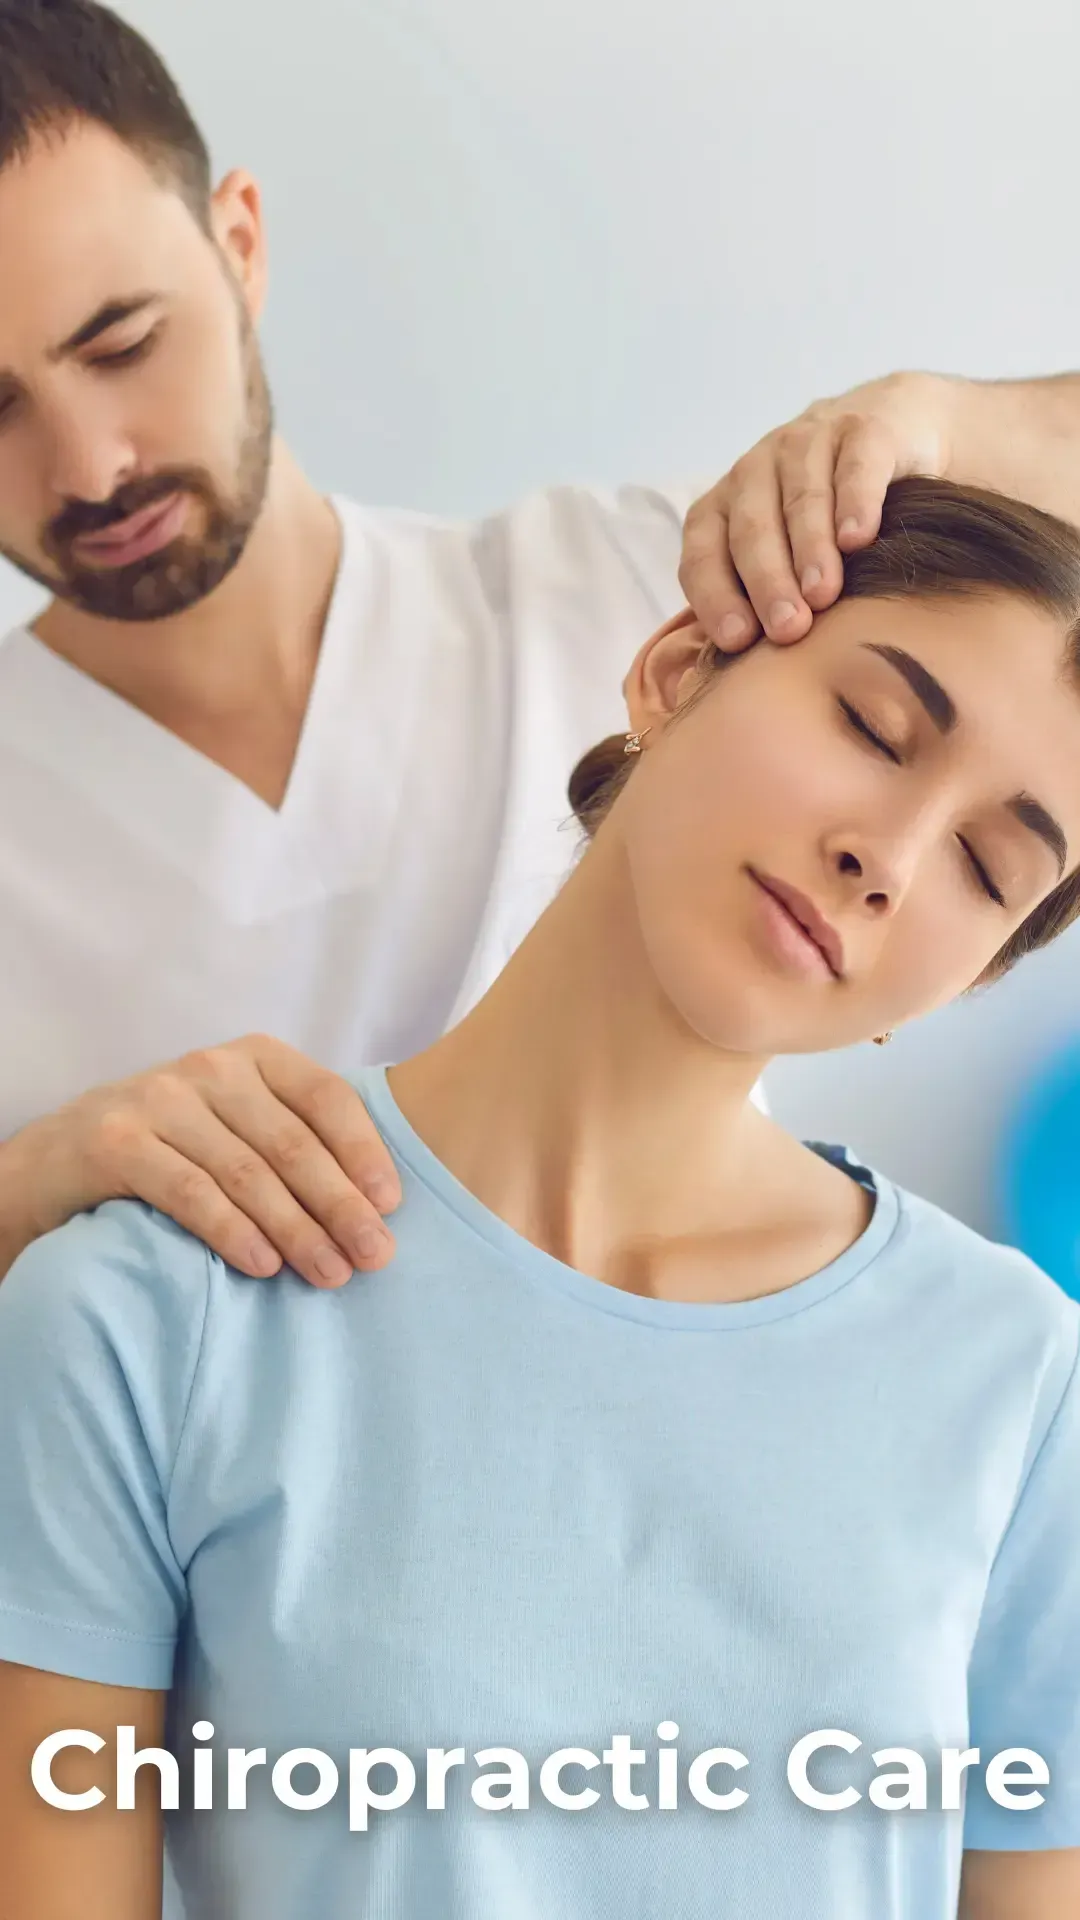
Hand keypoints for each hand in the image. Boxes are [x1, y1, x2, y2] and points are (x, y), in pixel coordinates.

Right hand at [0, 1036, 401, 1287]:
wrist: (58, 1157)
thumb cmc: (173, 1147)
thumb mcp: (237, 1126)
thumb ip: (296, 1143)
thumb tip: (377, 1207)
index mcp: (254, 1058)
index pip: (325, 1097)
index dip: (364, 1151)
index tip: (391, 1206)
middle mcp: (210, 1069)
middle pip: (292, 1142)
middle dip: (340, 1205)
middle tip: (375, 1256)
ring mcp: (159, 1100)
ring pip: (246, 1172)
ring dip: (296, 1229)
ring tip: (330, 1273)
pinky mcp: (117, 1141)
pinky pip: (189, 1191)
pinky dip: (231, 1231)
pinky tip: (263, 1265)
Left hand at [679, 371, 956, 647]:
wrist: (895, 435)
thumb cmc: (830, 522)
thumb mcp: (788, 557)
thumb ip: (762, 603)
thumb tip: (745, 684)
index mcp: (725, 506)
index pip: (702, 552)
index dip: (715, 595)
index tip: (737, 641)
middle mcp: (757, 470)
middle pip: (751, 528)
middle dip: (766, 581)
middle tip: (788, 629)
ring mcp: (807, 442)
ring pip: (800, 497)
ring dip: (809, 548)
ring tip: (823, 594)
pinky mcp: (863, 428)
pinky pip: (854, 466)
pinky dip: (855, 502)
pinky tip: (859, 539)